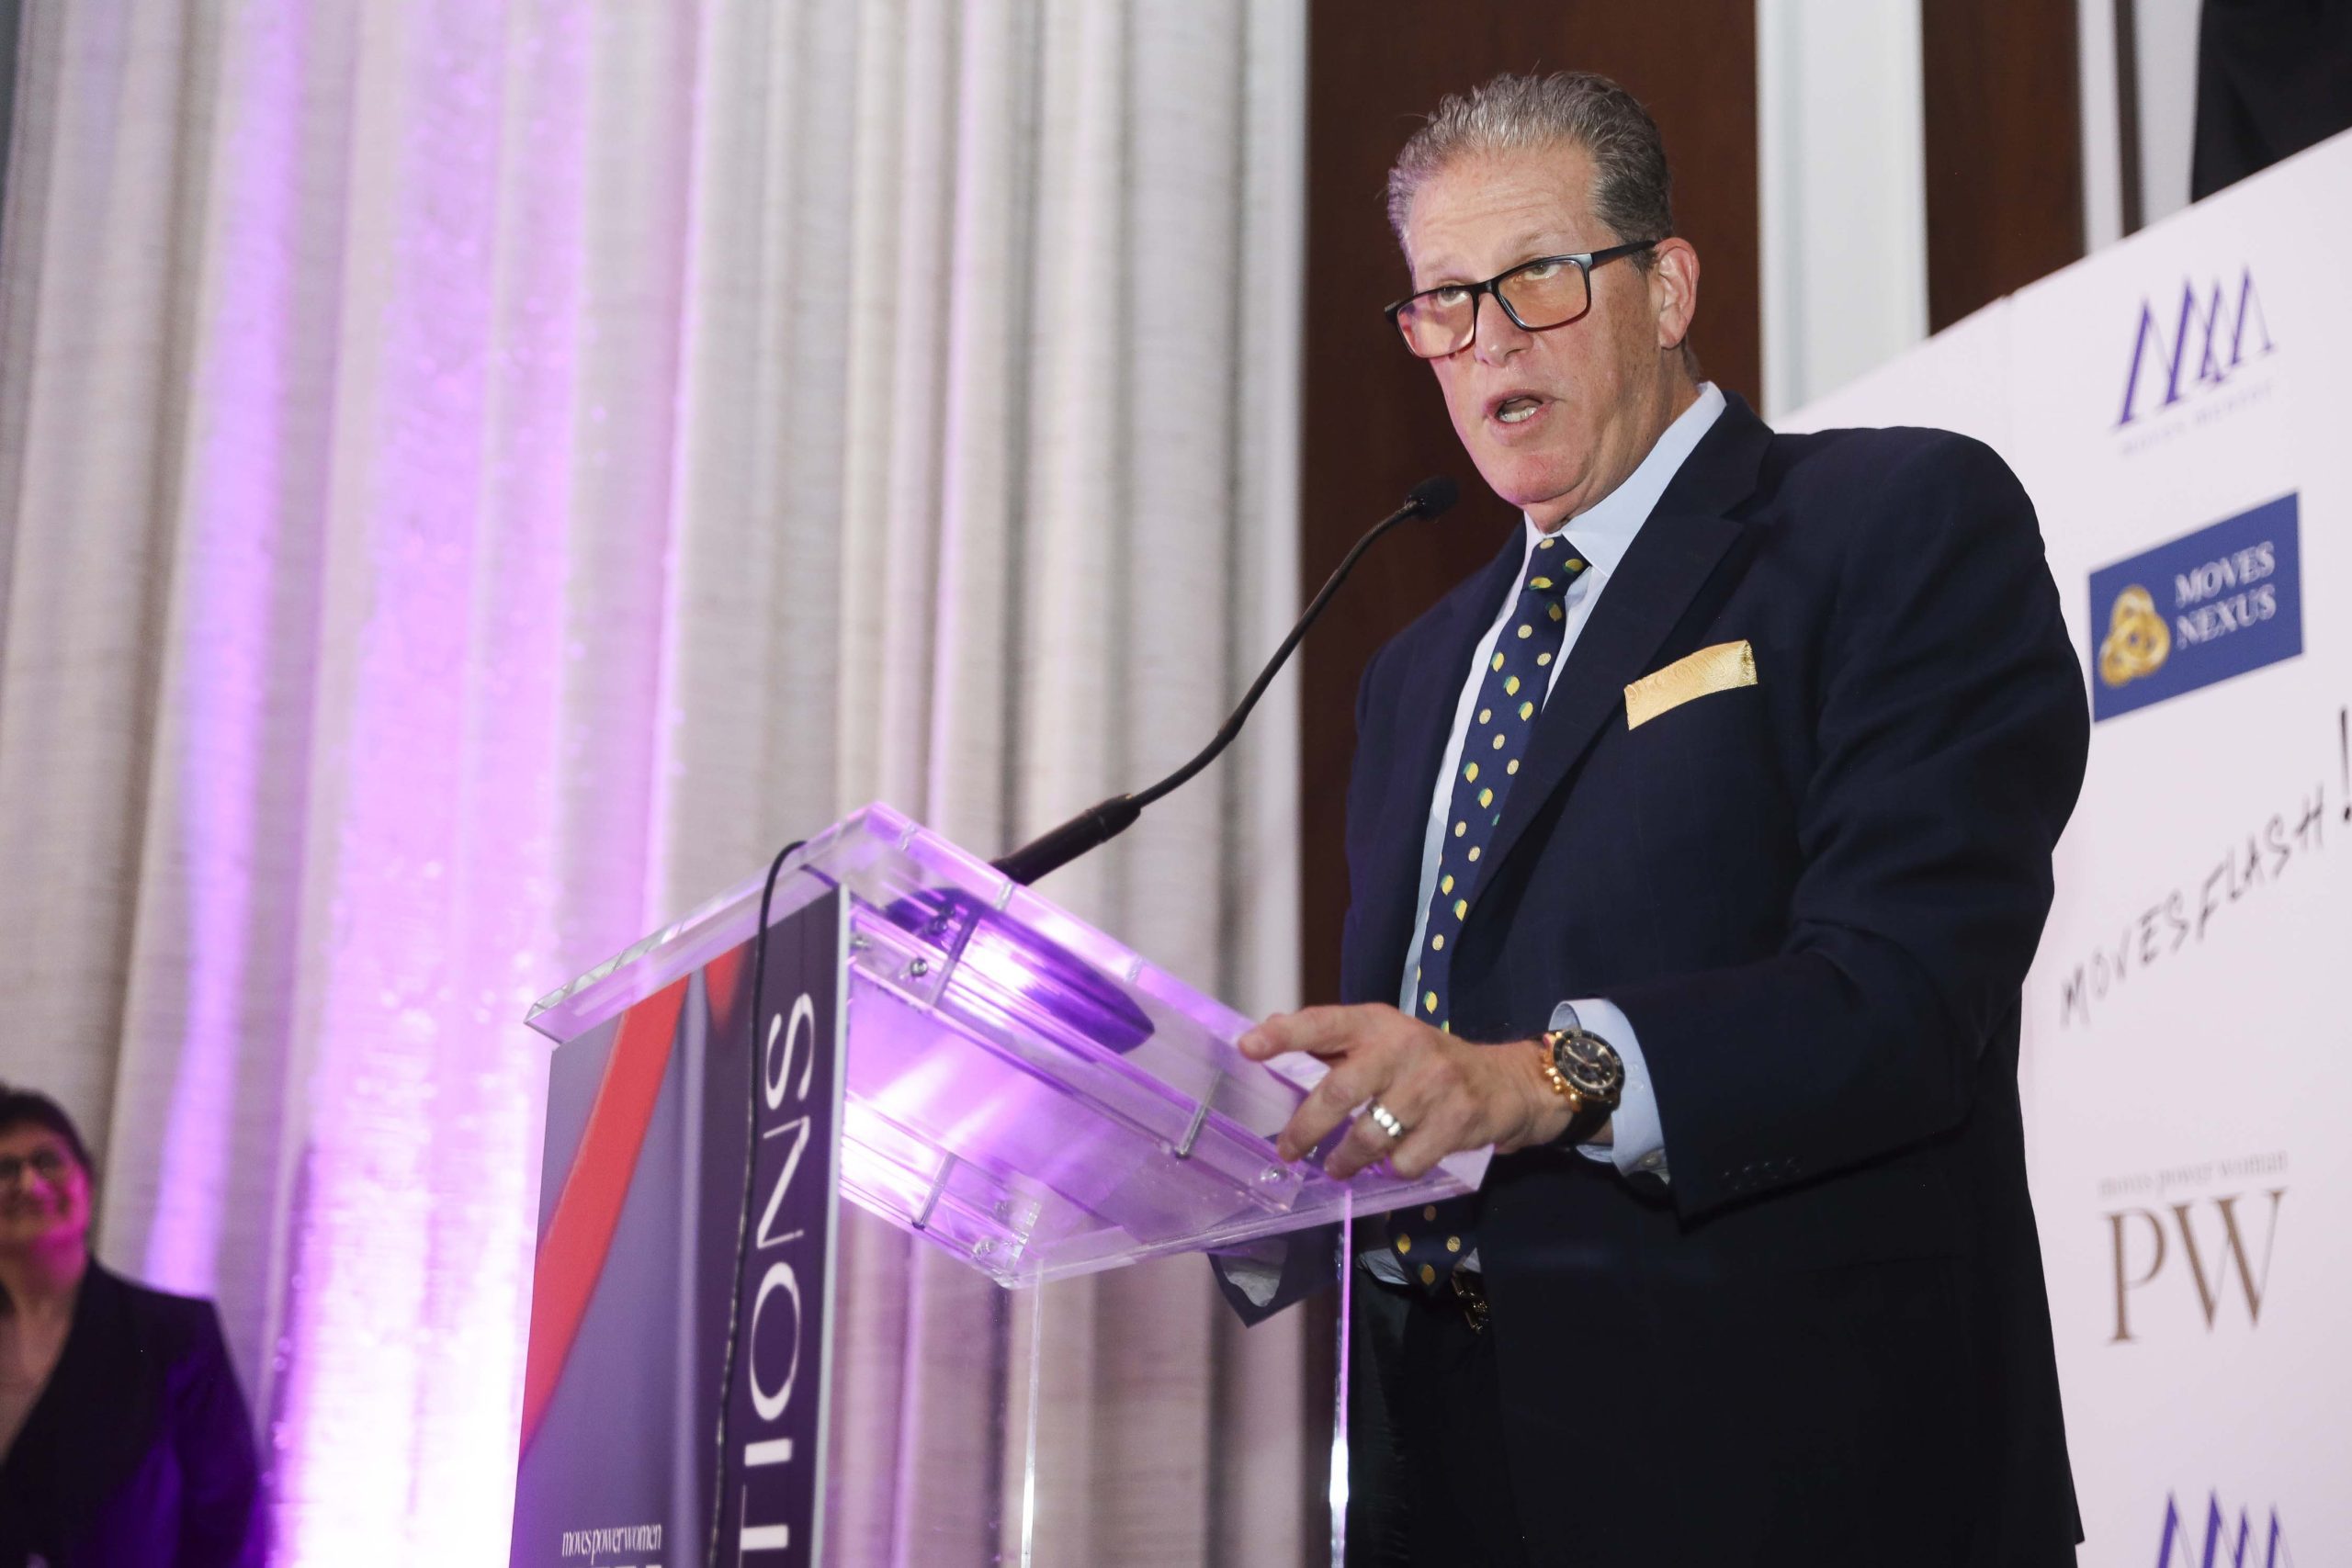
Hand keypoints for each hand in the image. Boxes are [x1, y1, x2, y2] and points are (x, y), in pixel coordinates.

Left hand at [1237, 1004, 1573, 1179]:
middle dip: (1306, 1127)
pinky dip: (1393, 1171)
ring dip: (1346, 1160)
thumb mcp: (1383, 1040)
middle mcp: (1403, 1047)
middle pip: (1340, 1091)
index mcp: (1377, 1024)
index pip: (1323, 1023)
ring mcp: (1433, 1084)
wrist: (1507, 1082)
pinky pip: (1406, 1162)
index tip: (1247, 1046)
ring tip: (1335, 1167)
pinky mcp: (1457, 1120)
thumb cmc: (1428, 1063)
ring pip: (1371, 1136)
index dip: (1284, 1034)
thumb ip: (1330, 1042)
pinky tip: (1394, 1164)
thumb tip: (1264, 1030)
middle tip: (1287, 1151)